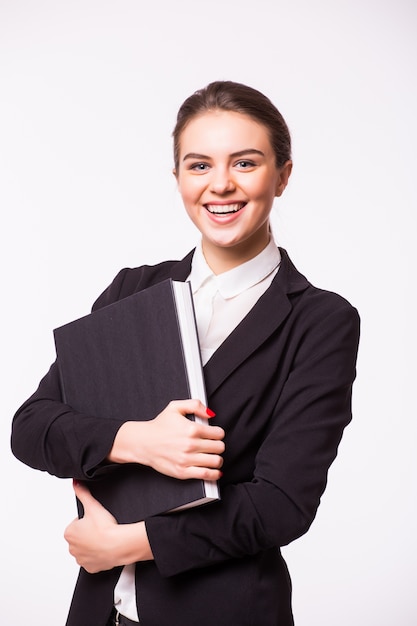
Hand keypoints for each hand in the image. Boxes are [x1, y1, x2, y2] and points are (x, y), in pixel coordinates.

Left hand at [64, 480, 152, 572]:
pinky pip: (93, 561)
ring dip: (93, 545)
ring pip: (86, 549)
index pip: (76, 524)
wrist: (118, 545)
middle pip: (80, 537)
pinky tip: (105, 549)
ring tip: (104, 538)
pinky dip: (98, 556)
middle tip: (100, 529)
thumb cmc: (105, 528)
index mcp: (69, 533)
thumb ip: (82, 493)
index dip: (87, 521)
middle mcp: (72, 548)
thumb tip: (76, 483)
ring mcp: (81, 559)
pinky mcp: (91, 567)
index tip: (95, 521)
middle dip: (88, 533)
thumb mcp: (93, 505)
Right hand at [108, 399, 224, 480]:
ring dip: (217, 459)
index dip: (218, 433)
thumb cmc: (159, 426)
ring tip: (213, 456)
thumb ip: (195, 405)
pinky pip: (206, 475)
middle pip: (219, 447)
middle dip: (218, 445)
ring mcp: (187, 459)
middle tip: (213, 445)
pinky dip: (214, 474)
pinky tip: (214, 471)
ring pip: (216, 461)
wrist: (143, 442)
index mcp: (192, 429)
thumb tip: (210, 413)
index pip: (219, 433)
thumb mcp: (175, 407)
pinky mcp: (182, 472)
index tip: (215, 435)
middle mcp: (191, 445)